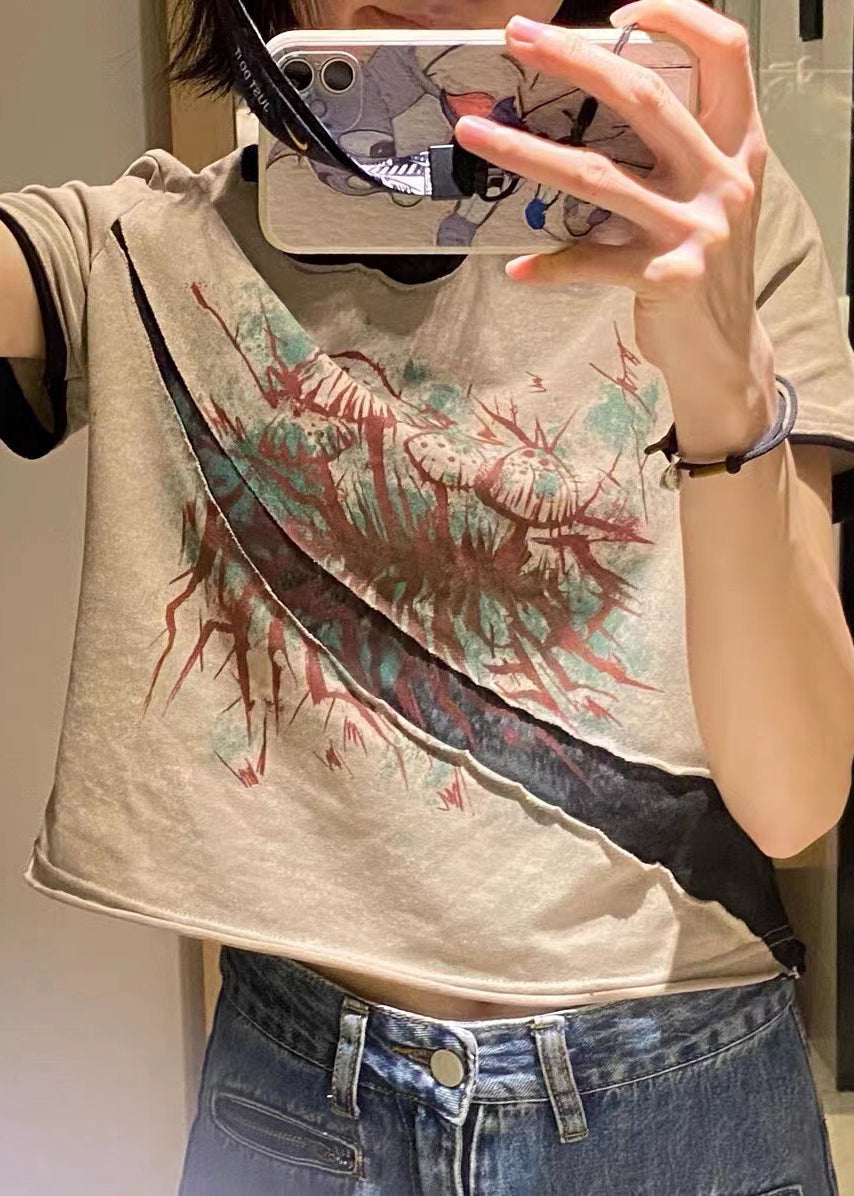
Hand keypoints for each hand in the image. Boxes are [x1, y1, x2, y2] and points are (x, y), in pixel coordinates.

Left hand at [453, 0, 777, 457]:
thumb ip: (678, 151)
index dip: (677, 16)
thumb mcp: (711, 198)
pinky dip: (549, 264)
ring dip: (525, 150)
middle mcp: (723, 178)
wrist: (727, 351)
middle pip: (644, 96)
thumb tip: (593, 108)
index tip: (617, 14)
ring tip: (475, 134)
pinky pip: (590, 261)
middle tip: (517, 39)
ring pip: (597, 174)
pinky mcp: (668, 277)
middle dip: (574, 60)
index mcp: (739, 146)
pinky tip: (518, 268)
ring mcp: (698, 228)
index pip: (725, 53)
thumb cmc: (707, 269)